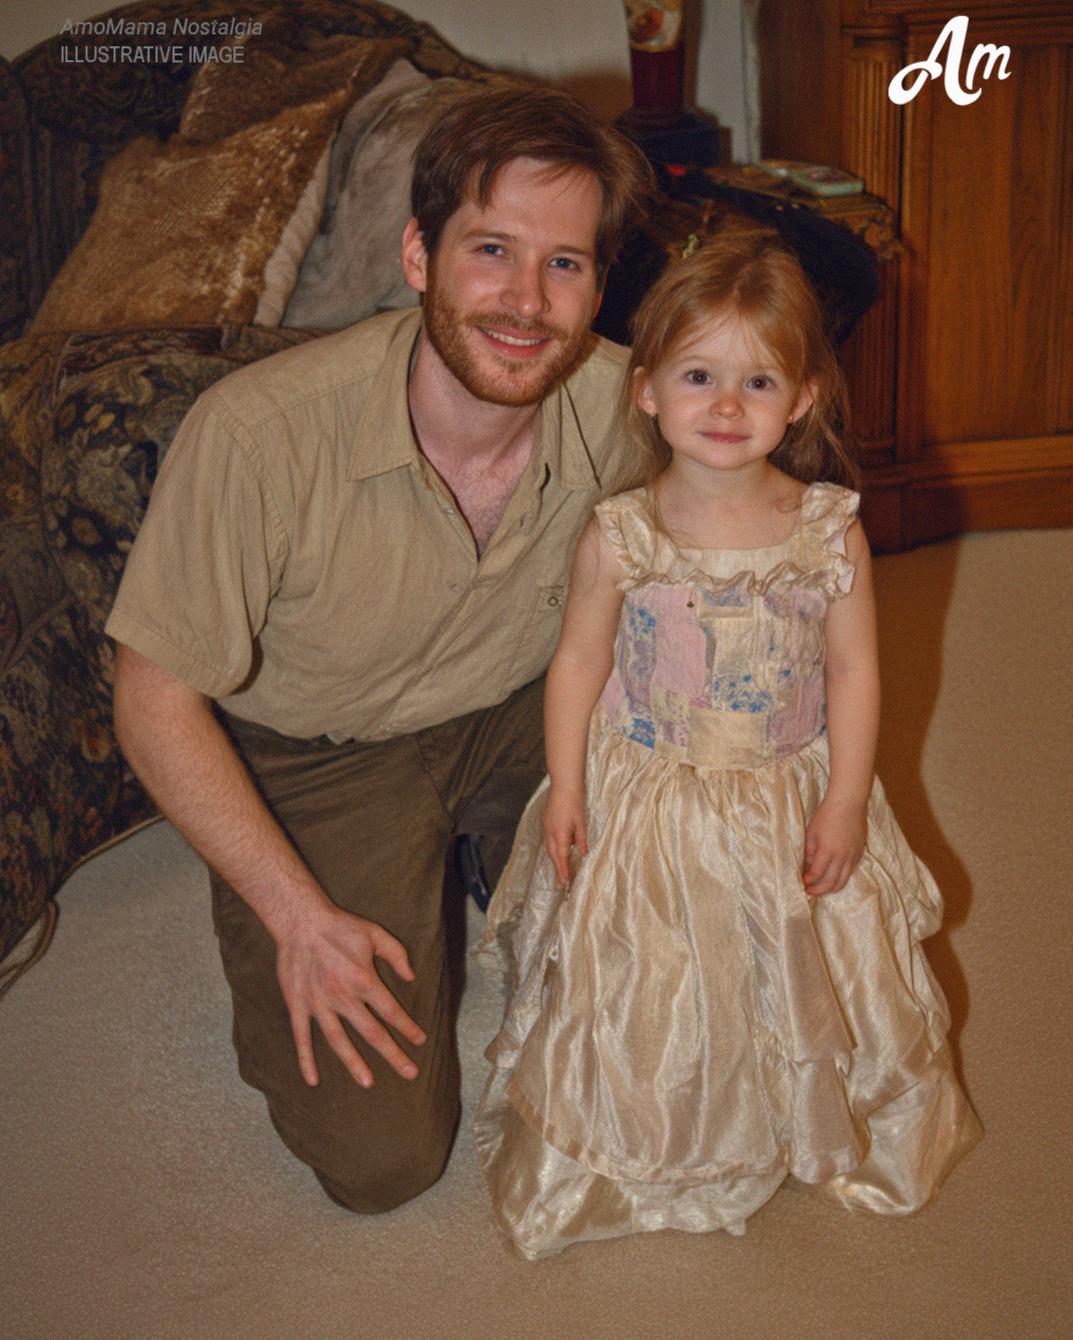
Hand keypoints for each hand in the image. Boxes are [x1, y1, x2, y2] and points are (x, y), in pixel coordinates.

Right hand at [273, 898, 426, 1088]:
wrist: (300, 920)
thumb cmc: (341, 926)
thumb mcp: (375, 933)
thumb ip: (397, 954)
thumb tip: (412, 977)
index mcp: (363, 979)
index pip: (391, 1011)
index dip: (408, 1027)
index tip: (420, 1041)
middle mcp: (342, 997)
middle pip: (372, 1033)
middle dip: (393, 1054)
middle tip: (409, 1073)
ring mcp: (318, 1003)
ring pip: (338, 1041)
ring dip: (354, 1063)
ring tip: (368, 1083)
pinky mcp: (298, 1005)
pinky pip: (302, 1037)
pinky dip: (306, 1060)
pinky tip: (312, 1080)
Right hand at [543, 783, 587, 889]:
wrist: (564, 783)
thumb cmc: (575, 800)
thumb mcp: (581, 822)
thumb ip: (581, 839)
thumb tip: (582, 854)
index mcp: (560, 834)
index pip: (561, 858)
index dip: (563, 871)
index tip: (566, 883)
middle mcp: (550, 832)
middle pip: (553, 856)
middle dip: (558, 870)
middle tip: (562, 884)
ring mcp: (546, 826)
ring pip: (550, 848)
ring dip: (555, 860)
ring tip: (561, 871)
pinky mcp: (546, 821)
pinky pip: (549, 840)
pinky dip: (554, 849)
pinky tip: (559, 851)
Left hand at [803, 794, 866, 895]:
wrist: (849, 803)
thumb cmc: (826, 815)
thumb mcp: (811, 832)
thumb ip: (808, 851)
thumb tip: (806, 866)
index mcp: (827, 851)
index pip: (816, 874)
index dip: (808, 882)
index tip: (802, 883)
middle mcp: (842, 857)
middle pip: (831, 882)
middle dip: (819, 890)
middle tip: (809, 892)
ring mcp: (853, 856)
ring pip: (843, 880)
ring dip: (831, 888)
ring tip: (821, 889)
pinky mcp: (859, 853)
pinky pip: (851, 871)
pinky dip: (842, 878)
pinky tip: (834, 877)